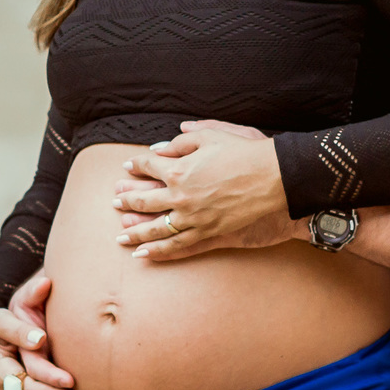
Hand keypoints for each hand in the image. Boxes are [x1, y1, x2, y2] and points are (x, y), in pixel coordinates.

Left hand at [113, 120, 294, 258]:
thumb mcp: (212, 134)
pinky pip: (179, 246)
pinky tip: (144, 255)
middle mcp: (180, 197)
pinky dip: (160, 252)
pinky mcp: (210, 233)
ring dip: (136, 233)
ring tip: (121, 236)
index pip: (148, 166)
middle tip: (115, 201)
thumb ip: (183, 140)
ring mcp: (194, 218)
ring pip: (157, 229)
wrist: (274, 177)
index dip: (136, 165)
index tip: (128, 166)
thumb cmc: (244, 152)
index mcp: (178, 170)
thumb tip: (161, 146)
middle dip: (127, 200)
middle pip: (145, 201)